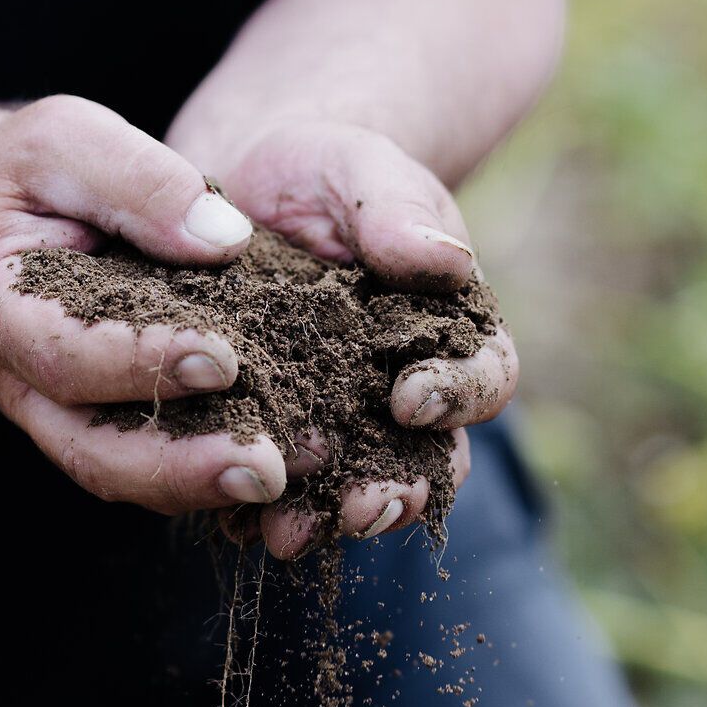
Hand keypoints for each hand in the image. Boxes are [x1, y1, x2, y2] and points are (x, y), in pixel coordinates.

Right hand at [0, 95, 287, 514]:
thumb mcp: (71, 139)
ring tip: (292, 474)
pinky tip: (288, 463)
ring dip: (206, 484)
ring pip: (126, 474)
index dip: (145, 363)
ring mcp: (60, 416)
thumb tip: (224, 240)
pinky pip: (156, 465)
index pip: (67, 356)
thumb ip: (139, 179)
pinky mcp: (105, 424)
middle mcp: (20, 384)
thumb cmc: (34, 171)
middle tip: (265, 469)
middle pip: (93, 451)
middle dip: (181, 467)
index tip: (227, 359)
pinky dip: (215, 472)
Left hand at [191, 119, 518, 557]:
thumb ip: (398, 210)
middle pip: (425, 461)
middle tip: (362, 509)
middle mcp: (407, 395)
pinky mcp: (273, 438)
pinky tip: (224, 521)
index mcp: (455, 334)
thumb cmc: (321, 172)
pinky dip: (252, 509)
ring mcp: (342, 426)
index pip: (483, 377)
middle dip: (394, 489)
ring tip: (287, 535)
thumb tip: (444, 261)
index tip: (412, 395)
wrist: (242, 189)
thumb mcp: (359, 171)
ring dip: (323, 519)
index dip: (457, 394)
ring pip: (350, 488)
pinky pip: (272, 487)